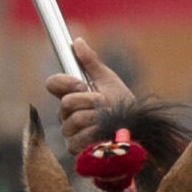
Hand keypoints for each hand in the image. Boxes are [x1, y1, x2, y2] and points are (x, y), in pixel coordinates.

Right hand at [41, 36, 135, 154]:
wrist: (139, 133)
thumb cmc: (123, 108)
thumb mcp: (110, 82)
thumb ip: (92, 63)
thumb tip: (77, 41)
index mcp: (72, 96)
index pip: (52, 83)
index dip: (65, 82)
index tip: (83, 84)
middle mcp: (66, 115)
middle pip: (65, 104)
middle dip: (90, 102)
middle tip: (105, 105)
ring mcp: (69, 133)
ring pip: (73, 121)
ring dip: (97, 118)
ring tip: (109, 121)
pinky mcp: (75, 150)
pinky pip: (78, 139)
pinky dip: (96, 135)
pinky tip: (106, 135)